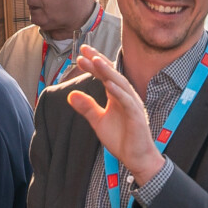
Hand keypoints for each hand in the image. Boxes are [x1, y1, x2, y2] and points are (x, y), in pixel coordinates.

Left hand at [65, 47, 163, 184]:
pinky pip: (127, 101)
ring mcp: (132, 104)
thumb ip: (87, 107)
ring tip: (96, 60)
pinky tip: (108, 84)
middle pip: (111, 74)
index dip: (93, 65)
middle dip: (98, 61)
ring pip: (120, 84)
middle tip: (85, 49)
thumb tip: (70, 94)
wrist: (136, 157)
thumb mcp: (98, 121)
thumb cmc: (121, 138)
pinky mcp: (136, 115)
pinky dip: (118, 92)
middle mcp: (125, 96)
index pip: (104, 76)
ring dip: (108, 72)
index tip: (80, 55)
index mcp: (117, 96)